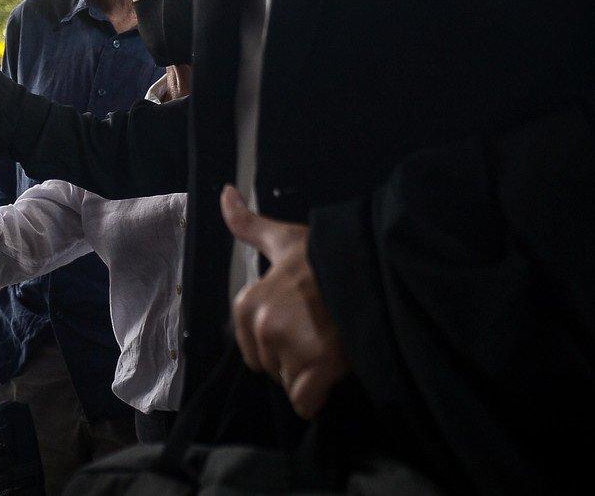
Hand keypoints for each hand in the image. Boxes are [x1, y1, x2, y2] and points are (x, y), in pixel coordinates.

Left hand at [221, 185, 349, 418]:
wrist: (370, 266)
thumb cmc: (325, 255)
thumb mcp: (282, 238)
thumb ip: (248, 225)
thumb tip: (224, 192)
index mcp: (246, 304)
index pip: (253, 350)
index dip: (280, 343)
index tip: (302, 324)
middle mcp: (261, 326)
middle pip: (271, 369)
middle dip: (293, 360)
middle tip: (319, 334)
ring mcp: (289, 346)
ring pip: (290, 385)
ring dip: (309, 376)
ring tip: (330, 345)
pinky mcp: (319, 365)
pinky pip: (305, 403)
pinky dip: (318, 397)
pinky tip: (332, 372)